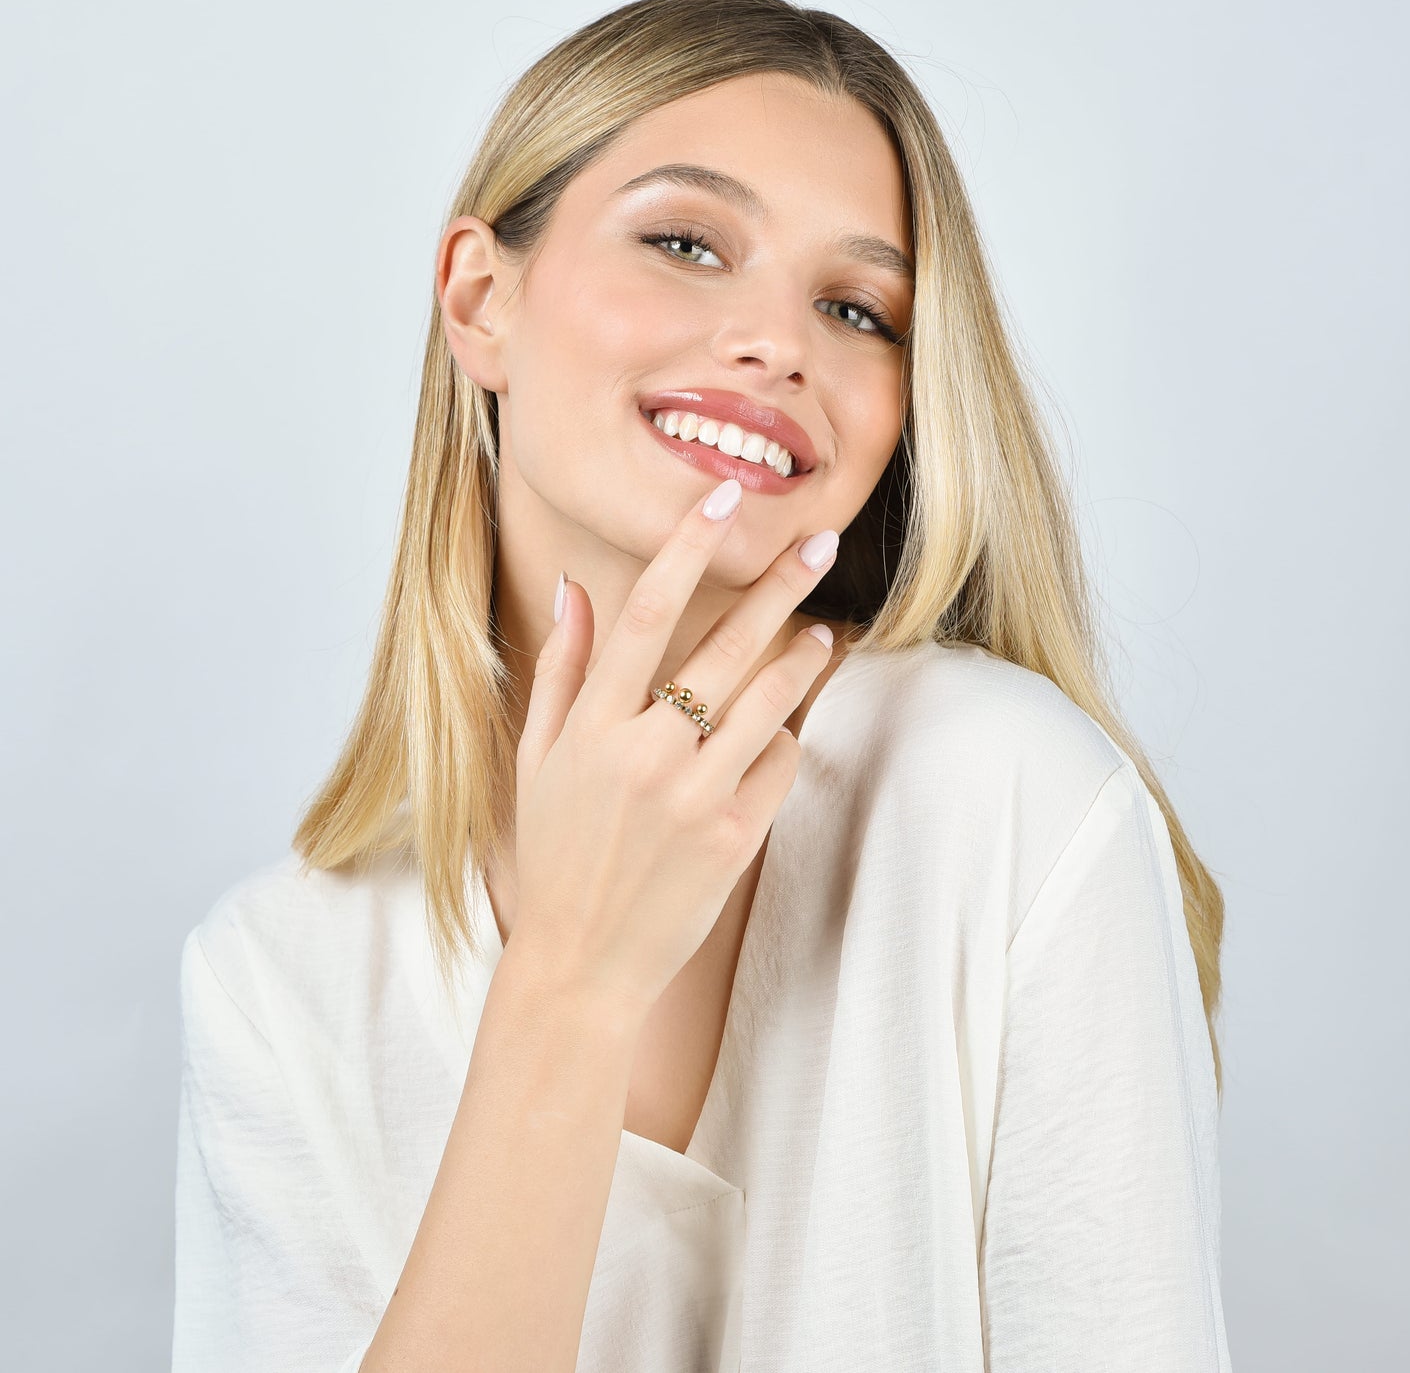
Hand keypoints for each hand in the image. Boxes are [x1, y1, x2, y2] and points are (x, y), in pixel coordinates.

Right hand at [505, 480, 838, 1021]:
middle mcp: (644, 754)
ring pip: (770, 701)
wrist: (583, 963)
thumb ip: (560, 670)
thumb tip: (580, 588)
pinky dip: (782, 742)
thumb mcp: (537, 760)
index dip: (687, 547)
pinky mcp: (734, 839)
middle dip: (779, 584)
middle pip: (726, 646)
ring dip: (802, 659)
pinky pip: (780, 764)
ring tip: (821, 634)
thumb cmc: (557, 854)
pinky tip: (774, 738)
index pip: (647, 614)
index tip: (724, 496)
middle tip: (819, 541)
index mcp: (591, 727)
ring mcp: (694, 798)